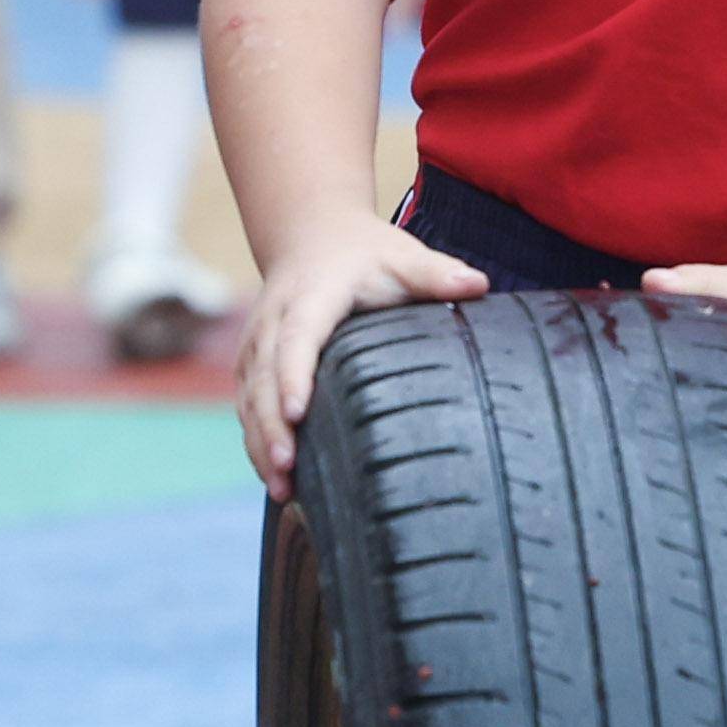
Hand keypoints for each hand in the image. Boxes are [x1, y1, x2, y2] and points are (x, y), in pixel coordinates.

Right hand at [231, 211, 489, 490]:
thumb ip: (436, 274)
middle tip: (286, 469)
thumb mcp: (401, 257)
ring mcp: (256, 346)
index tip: (296, 412)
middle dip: (270, 425)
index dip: (292, 375)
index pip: (296, 338)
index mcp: (310, 296)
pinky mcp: (250, 366)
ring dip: (259, 444)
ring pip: (249, 399)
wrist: (312, 237)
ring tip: (281, 489)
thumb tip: (479, 285)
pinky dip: (255, 443)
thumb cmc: (366, 255)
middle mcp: (273, 321)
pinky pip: (247, 407)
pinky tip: (276, 480)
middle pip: (262, 378)